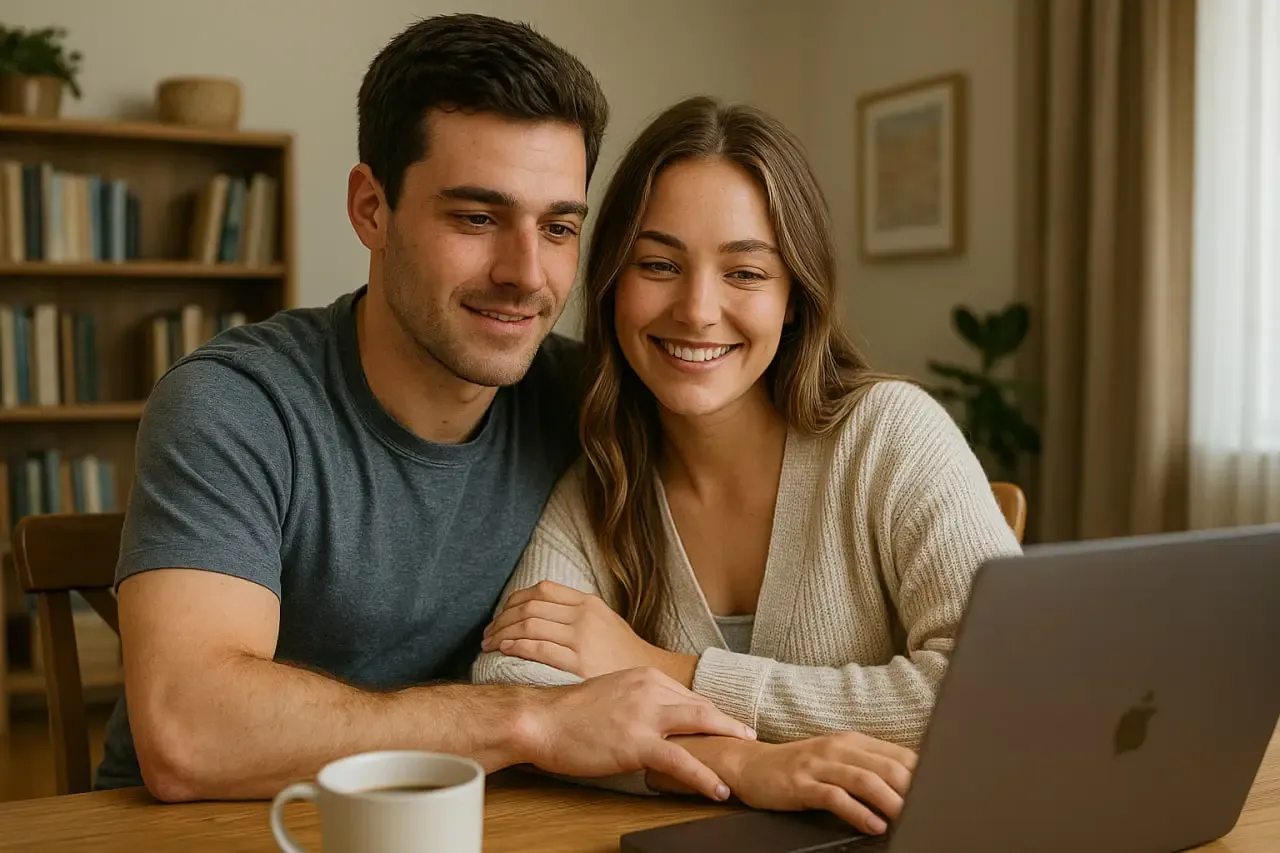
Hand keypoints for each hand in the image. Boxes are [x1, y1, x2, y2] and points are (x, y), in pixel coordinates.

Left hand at [482, 580, 696, 684]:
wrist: (651, 678)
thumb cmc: (622, 654)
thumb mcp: (604, 621)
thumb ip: (574, 612)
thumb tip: (537, 611)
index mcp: (588, 602)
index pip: (541, 590)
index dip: (513, 601)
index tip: (501, 616)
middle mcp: (583, 615)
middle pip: (529, 607)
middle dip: (502, 620)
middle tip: (487, 635)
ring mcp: (581, 638)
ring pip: (529, 625)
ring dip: (503, 633)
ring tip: (490, 645)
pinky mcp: (578, 662)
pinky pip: (538, 648)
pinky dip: (517, 646)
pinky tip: (505, 650)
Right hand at [520, 667, 756, 801]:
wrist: (540, 720)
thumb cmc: (566, 713)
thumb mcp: (608, 694)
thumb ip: (634, 701)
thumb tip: (650, 718)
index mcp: (643, 676)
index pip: (686, 694)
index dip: (709, 711)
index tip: (724, 722)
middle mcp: (649, 688)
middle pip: (701, 706)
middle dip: (727, 722)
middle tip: (748, 736)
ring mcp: (645, 714)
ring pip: (699, 725)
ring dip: (727, 741)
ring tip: (746, 756)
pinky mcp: (637, 742)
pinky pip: (681, 761)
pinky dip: (704, 776)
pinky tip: (719, 789)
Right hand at [717, 731, 916, 835]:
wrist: (751, 765)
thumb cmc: (800, 767)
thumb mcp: (837, 759)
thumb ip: (868, 767)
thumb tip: (908, 783)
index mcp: (852, 741)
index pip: (898, 755)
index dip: (923, 774)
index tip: (940, 792)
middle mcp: (838, 749)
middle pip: (887, 767)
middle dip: (913, 790)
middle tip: (930, 810)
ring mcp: (819, 765)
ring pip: (865, 780)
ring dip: (890, 802)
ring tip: (908, 819)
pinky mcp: (802, 784)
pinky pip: (835, 797)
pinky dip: (858, 812)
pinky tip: (873, 825)